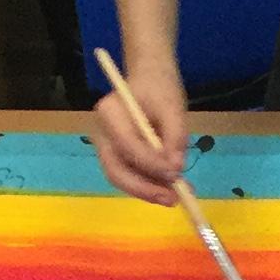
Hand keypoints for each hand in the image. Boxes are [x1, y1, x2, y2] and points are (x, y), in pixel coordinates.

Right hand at [87, 54, 188, 201]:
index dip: (150, 164)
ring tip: (177, 195)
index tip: (176, 174)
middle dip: (144, 189)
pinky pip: (129, 177)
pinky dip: (149, 186)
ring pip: (122, 179)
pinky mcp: (116, 157)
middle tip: (172, 199)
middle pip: (115, 170)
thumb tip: (176, 169)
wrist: (149, 80)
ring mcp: (106, 148)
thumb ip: (175, 137)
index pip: (127, 145)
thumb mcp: (173, 107)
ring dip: (149, 191)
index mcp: (110, 113)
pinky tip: (170, 188)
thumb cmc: (159, 89)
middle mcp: (101, 134)